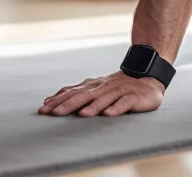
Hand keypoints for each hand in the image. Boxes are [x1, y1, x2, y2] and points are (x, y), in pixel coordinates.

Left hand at [38, 71, 164, 117]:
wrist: (147, 78)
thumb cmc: (118, 86)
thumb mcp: (96, 88)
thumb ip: (77, 93)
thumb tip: (52, 100)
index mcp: (93, 86)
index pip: (73, 92)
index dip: (58, 100)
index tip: (43, 109)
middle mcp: (104, 87)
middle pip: (84, 95)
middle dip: (69, 104)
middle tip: (55, 113)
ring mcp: (119, 91)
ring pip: (104, 99)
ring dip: (92, 107)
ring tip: (81, 115)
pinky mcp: (133, 97)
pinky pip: (124, 103)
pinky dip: (116, 108)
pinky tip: (108, 114)